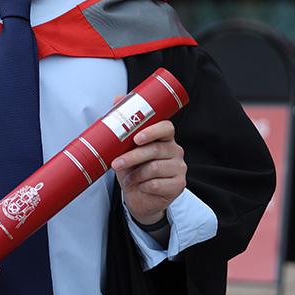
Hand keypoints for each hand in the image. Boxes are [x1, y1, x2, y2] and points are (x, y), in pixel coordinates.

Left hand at [110, 110, 186, 225]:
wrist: (139, 197)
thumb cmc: (133, 169)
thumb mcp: (125, 148)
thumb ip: (125, 125)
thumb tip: (119, 98)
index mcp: (164, 138)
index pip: (166, 128)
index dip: (152, 131)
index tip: (136, 138)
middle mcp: (175, 151)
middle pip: (155, 150)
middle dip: (132, 157)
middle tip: (116, 163)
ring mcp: (179, 168)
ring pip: (155, 168)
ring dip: (136, 174)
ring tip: (127, 178)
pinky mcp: (179, 185)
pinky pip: (158, 184)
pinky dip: (143, 186)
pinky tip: (139, 187)